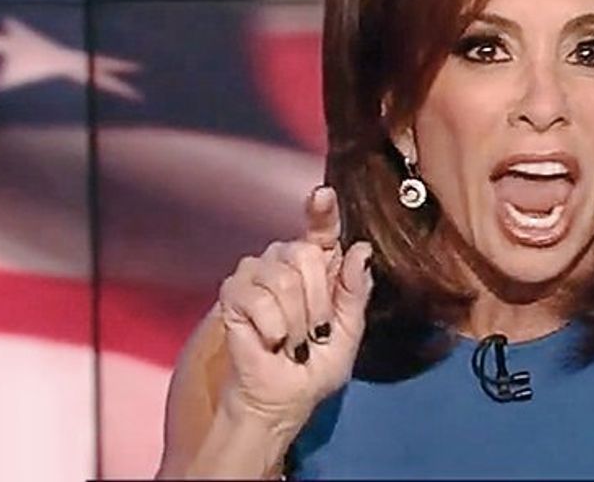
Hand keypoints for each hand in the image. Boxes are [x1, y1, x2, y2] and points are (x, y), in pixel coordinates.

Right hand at [214, 186, 373, 428]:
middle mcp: (285, 261)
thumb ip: (355, 290)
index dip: (322, 210)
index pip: (321, 228)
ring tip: (292, 342)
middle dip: (317, 302)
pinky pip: (257, 298)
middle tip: (314, 333)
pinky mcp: (232, 294)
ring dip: (295, 322)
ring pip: (283, 279)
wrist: (285, 398)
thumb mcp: (349, 329)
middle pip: (305, 254)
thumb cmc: (317, 365)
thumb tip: (361, 249)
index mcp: (318, 265)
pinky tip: (270, 341)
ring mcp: (256, 274)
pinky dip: (272, 328)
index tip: (323, 195)